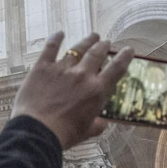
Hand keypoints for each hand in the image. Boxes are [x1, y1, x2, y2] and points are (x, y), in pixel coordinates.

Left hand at [12, 32, 134, 149]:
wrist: (37, 130)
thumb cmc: (64, 134)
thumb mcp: (86, 132)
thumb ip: (97, 125)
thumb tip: (102, 123)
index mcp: (96, 91)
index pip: (116, 69)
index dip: (124, 57)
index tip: (129, 50)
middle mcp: (82, 75)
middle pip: (97, 53)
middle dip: (104, 46)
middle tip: (106, 42)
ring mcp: (62, 68)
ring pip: (78, 48)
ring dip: (87, 40)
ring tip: (93, 36)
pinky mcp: (42, 67)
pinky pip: (50, 48)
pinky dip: (55, 39)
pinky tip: (59, 33)